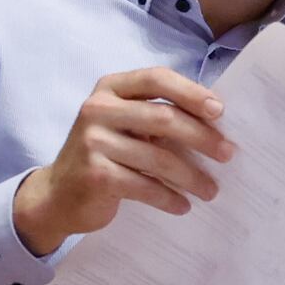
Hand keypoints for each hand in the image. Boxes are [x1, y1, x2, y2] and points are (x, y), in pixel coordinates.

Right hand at [11, 68, 233, 255]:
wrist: (57, 195)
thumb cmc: (102, 156)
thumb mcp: (122, 125)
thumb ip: (154, 115)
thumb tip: (213, 121)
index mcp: (109, 88)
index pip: (156, 79)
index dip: (191, 92)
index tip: (219, 111)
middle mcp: (98, 109)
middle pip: (164, 118)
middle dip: (202, 138)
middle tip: (228, 154)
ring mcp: (94, 142)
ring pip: (159, 158)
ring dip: (192, 177)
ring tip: (211, 190)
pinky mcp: (97, 175)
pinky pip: (145, 187)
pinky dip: (169, 199)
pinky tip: (182, 205)